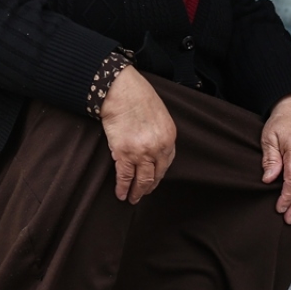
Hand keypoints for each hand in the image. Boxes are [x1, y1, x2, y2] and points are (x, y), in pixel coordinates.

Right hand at [99, 67, 176, 203]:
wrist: (121, 91)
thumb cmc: (139, 97)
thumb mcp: (160, 116)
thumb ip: (160, 134)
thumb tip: (154, 148)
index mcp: (169, 138)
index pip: (167, 163)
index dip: (159, 174)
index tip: (154, 180)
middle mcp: (158, 148)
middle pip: (156, 175)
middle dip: (149, 187)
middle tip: (143, 194)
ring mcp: (142, 153)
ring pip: (142, 180)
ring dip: (137, 192)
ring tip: (132, 198)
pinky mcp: (124, 154)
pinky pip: (125, 177)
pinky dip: (123, 188)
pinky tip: (121, 194)